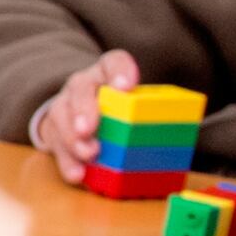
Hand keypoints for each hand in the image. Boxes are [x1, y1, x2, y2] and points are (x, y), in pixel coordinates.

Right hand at [29, 49, 139, 186]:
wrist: (80, 115)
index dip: (120, 72)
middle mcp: (84, 84)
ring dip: (73, 137)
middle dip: (85, 109)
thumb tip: (183, 133)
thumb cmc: (118, 110)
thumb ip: (150, 112)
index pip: (114, 62)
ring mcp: (65, 105)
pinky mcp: (53, 130)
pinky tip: (78, 173)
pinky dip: (66, 161)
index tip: (125, 87)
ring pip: (62, 115)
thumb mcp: (135, 103)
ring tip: (88, 154)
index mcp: (107, 73)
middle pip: (80, 88)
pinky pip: (55, 144)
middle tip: (89, 129)